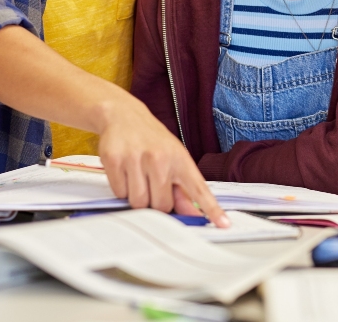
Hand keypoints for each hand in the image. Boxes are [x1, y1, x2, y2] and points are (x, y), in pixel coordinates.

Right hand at [96, 97, 228, 226]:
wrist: (122, 114)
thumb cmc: (151, 140)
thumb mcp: (172, 157)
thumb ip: (183, 189)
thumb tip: (193, 216)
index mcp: (179, 159)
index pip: (198, 189)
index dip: (211, 209)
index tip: (223, 224)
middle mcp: (159, 157)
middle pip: (161, 206)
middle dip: (155, 201)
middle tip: (151, 183)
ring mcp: (136, 158)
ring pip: (138, 202)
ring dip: (136, 196)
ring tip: (137, 176)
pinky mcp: (114, 159)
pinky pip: (119, 193)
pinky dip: (120, 188)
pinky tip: (124, 170)